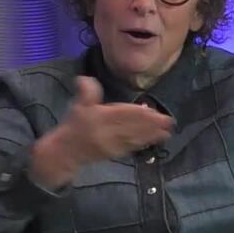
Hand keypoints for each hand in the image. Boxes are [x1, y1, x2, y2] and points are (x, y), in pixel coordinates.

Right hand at [30, 76, 173, 188]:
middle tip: (168, 122)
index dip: (136, 113)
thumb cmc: (74, 125)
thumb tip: (84, 78)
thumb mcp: (78, 105)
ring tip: (167, 131)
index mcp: (98, 118)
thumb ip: (85, 91)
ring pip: (134, 138)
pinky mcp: (115, 153)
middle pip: (131, 127)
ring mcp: (112, 144)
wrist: (65, 152)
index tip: (151, 110)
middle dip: (151, 125)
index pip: (120, 114)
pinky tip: (155, 140)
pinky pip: (131, 147)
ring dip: (152, 135)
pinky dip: (144, 143)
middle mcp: (107, 132)